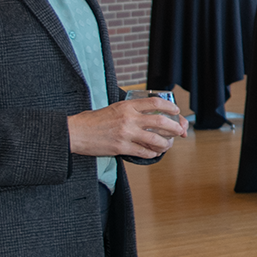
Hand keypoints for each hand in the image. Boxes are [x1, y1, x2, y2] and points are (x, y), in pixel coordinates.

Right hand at [67, 95, 186, 158]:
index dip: (170, 107)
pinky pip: (145, 152)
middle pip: (162, 122)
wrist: (75, 132)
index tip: (176, 111)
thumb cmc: (93, 121)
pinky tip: (154, 152)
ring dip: (166, 144)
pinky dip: (153, 153)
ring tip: (167, 145)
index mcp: (127, 105)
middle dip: (176, 128)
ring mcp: (126, 133)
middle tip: (180, 131)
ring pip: (156, 139)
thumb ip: (131, 111)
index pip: (156, 103)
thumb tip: (151, 116)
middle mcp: (129, 118)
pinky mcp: (121, 147)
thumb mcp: (114, 108)